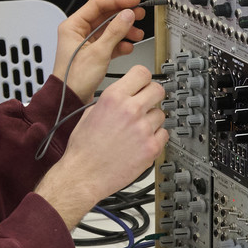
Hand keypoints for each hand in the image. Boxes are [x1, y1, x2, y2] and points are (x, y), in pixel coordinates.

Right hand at [32, 65, 166, 227]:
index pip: (142, 73)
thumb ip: (110, 100)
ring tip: (137, 129)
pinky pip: (164, 134)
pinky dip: (155, 137)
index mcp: (113, 98)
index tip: (143, 84)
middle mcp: (130, 110)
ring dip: (152, 119)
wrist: (84, 174)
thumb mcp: (90, 113)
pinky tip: (142, 141)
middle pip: (158, 90)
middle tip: (146, 104)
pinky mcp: (151, 148)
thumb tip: (123, 95)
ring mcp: (143, 129)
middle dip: (152, 96)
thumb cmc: (83, 148)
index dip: (143, 78)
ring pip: (161, 114)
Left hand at [56, 0, 146, 103]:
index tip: (133, 1)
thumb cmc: (74, 78)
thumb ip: (115, 31)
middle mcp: (78, 32)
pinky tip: (128, 47)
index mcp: (72, 26)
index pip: (97, 4)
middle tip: (139, 15)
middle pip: (104, 16)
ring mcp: (85, 43)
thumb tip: (127, 15)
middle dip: (123, 16)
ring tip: (137, 33)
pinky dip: (119, 44)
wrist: (70, 99)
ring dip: (124, 31)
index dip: (117, 0)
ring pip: (108, 30)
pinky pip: (109, 43)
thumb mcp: (99, 52)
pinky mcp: (92, 54)